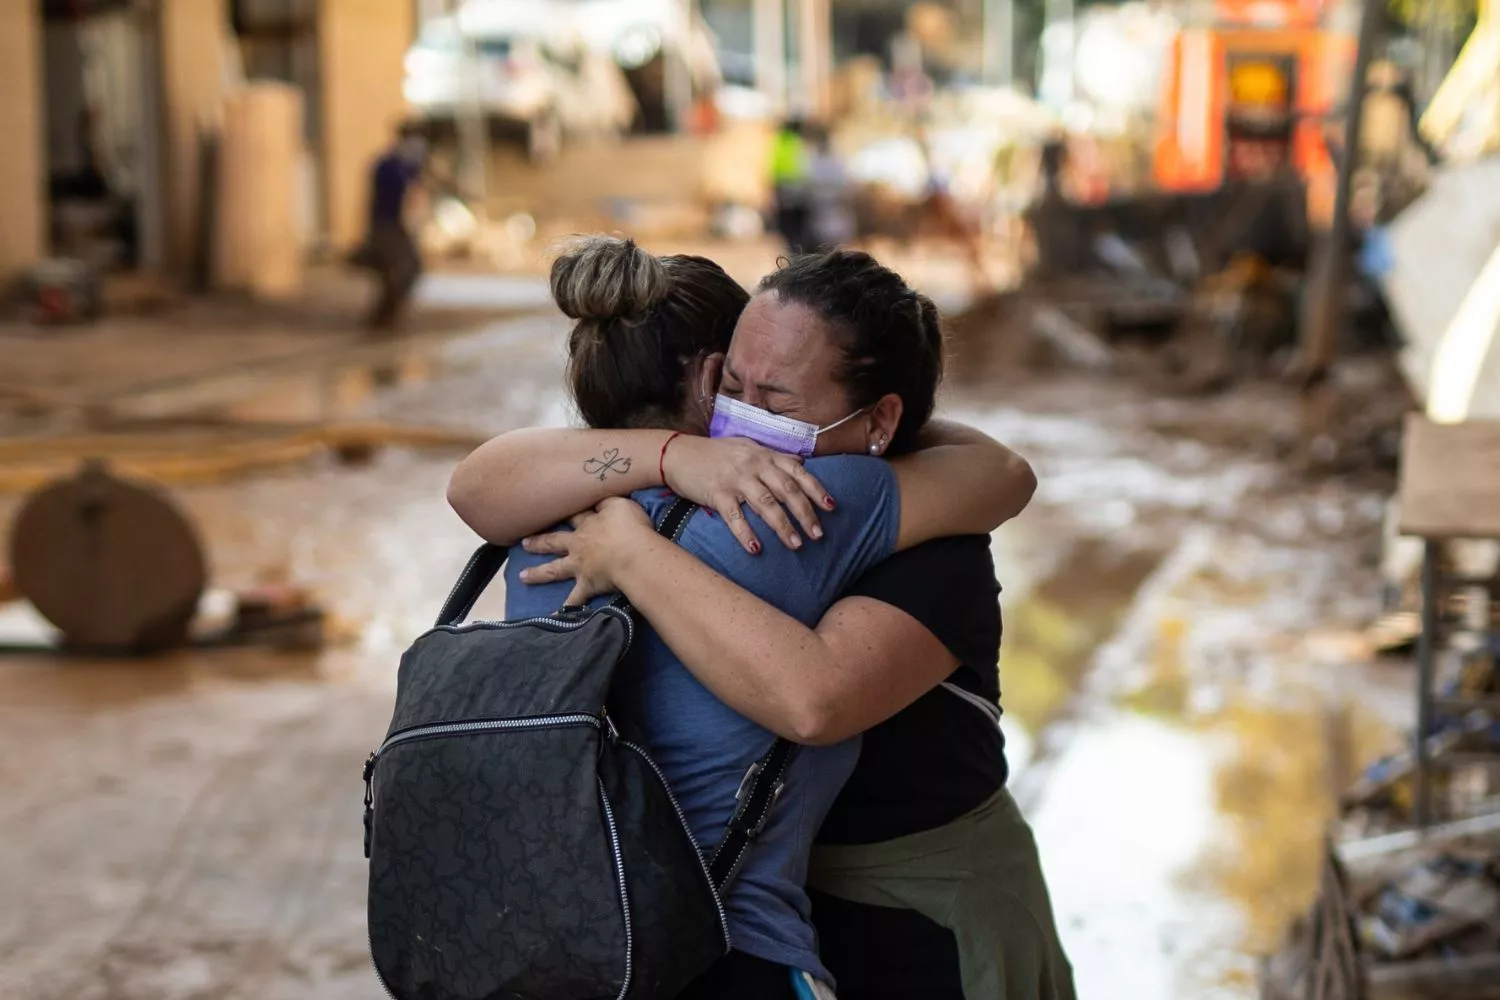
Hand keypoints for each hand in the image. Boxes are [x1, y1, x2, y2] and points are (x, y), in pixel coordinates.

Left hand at [518, 498, 653, 605]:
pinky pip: (573, 600)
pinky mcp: (586, 586)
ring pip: (554, 570)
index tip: (550, 511)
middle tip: (523, 543)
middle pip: (554, 542)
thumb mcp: (620, 504)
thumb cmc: (630, 528)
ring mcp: (579, 567)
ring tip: (522, 576)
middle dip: (539, 542)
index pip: (573, 516)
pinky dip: (563, 610)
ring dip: (538, 573)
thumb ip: (606, 502)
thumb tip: (597, 501)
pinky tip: (551, 617)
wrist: (633, 555)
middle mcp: (578, 545)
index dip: (563, 512)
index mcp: (588, 524)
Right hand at [661, 435, 833, 553]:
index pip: (797, 472)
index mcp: (764, 455)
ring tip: (796, 545)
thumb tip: (802, 462)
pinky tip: (755, 549)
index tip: (832, 507)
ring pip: (766, 504)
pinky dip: (745, 534)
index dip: (816, 490)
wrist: (679, 453)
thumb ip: (775, 456)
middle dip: (805, 514)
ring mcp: (736, 479)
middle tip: (818, 535)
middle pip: (787, 491)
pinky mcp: (717, 493)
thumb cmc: (715, 453)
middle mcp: (754, 465)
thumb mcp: (748, 447)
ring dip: (783, 526)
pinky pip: (735, 516)